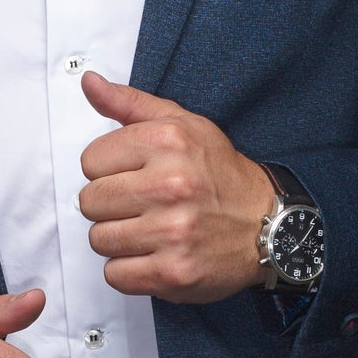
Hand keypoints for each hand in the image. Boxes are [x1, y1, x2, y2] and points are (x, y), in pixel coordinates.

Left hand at [77, 72, 275, 302]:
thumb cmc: (220, 175)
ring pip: (99, 239)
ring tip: (147, 229)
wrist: (268, 226)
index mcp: (168, 141)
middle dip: (109, 205)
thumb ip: (130, 104)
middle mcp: (170, 185)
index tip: (132, 175)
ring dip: (117, 238)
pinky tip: (152, 254)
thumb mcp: (182, 125)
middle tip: (140, 205)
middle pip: (90, 201)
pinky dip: (128, 270)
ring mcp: (172, 232)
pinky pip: (114, 275)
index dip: (107, 170)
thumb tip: (89, 83)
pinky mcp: (173, 273)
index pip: (91, 160)